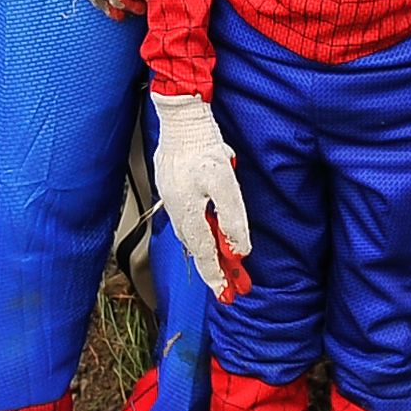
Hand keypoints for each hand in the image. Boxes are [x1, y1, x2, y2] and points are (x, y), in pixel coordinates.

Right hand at [149, 93, 252, 300]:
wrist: (181, 117)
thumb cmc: (201, 146)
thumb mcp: (225, 184)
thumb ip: (231, 219)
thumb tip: (238, 248)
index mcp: (187, 213)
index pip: (203, 254)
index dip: (215, 276)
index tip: (224, 294)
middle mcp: (176, 209)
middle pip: (195, 246)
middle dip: (212, 266)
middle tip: (228, 282)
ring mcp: (171, 196)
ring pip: (190, 230)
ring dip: (206, 246)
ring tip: (221, 259)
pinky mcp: (172, 183)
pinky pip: (186, 214)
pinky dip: (199, 226)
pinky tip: (207, 222)